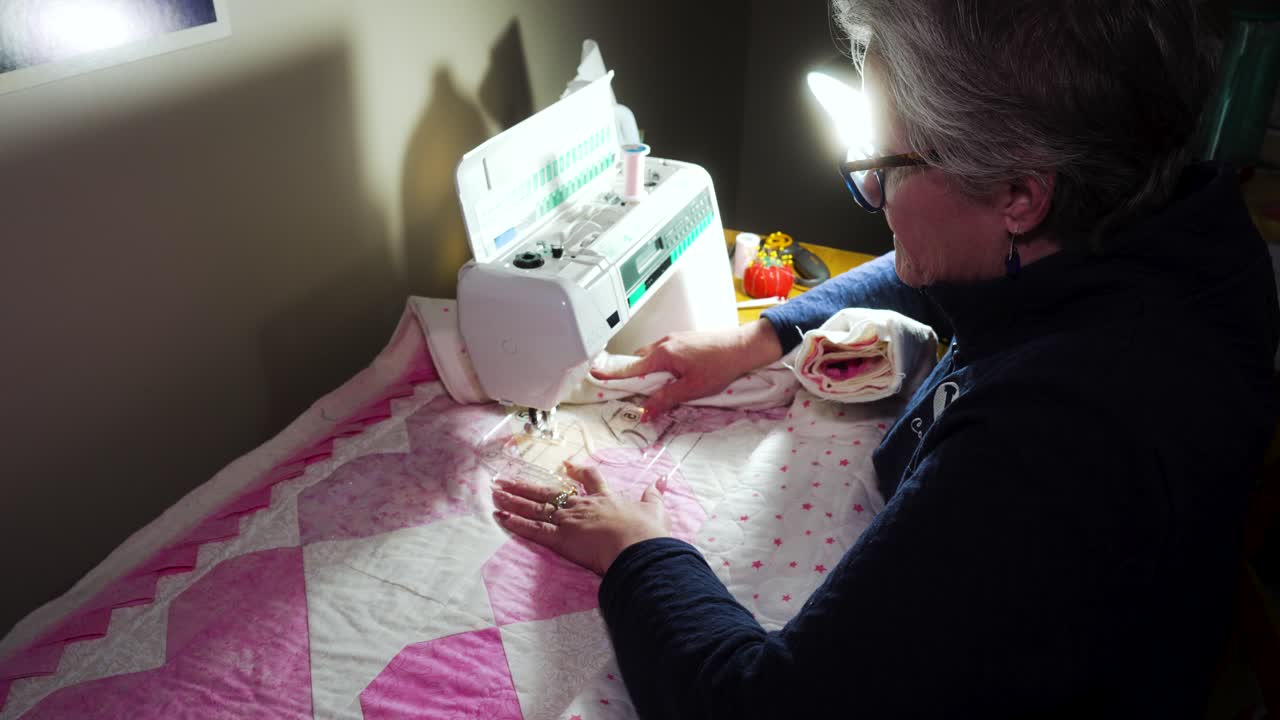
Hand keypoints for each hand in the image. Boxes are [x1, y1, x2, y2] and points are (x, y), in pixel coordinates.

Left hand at [491, 463, 670, 575]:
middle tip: (506, 479)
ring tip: (495, 491)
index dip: (577, 472)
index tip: (566, 466)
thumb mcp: (655, 510)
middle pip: (549, 492)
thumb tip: (661, 479)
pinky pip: (534, 529)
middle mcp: (582, 506)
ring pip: (536, 507)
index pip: (589, 479)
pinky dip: (516, 523)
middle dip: (526, 486)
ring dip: (513, 500)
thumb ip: (654, 495)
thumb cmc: (648, 532)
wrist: (638, 548)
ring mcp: (570, 521)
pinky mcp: (561, 539)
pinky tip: (500, 515)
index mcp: (605, 498)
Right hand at [590, 319, 783, 417]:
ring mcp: (673, 339)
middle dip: (632, 376)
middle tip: (631, 393)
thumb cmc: (720, 366)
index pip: (630, 368)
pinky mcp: (682, 340)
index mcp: (662, 354)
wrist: (743, 348)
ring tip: (655, 387)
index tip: (594, 375)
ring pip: (650, 356)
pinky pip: (661, 353)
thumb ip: (665, 400)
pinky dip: (659, 364)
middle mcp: (664, 343)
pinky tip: (671, 376)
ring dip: (647, 370)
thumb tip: (645, 412)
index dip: (612, 375)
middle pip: (637, 361)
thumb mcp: (690, 389)